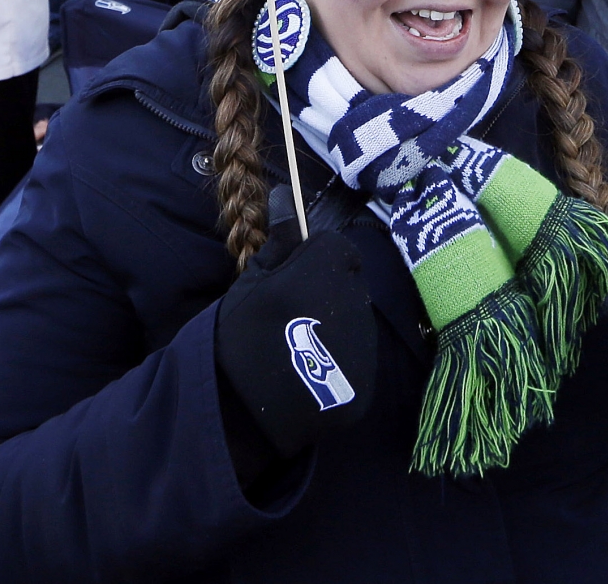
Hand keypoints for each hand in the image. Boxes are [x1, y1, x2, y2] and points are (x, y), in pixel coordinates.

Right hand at [214, 227, 376, 458]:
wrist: (239, 413)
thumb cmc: (239, 337)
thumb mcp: (251, 283)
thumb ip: (279, 242)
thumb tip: (286, 194)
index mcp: (327, 269)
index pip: (337, 248)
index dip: (313, 261)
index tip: (289, 281)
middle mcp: (356, 300)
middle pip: (350, 281)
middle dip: (326, 290)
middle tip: (289, 316)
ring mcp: (366, 342)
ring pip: (356, 316)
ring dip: (335, 322)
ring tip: (296, 347)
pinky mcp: (368, 380)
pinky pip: (359, 355)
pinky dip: (340, 359)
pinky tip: (307, 373)